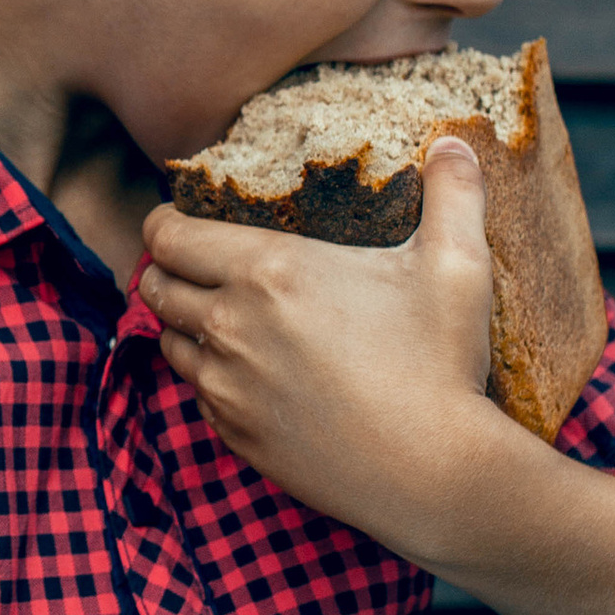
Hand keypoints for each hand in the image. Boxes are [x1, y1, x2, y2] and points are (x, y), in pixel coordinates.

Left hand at [138, 136, 502, 550]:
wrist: (433, 473)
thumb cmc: (441, 364)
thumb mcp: (458, 266)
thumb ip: (454, 193)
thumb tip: (453, 141)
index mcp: (268, 273)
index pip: (168, 235)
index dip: (164, 220)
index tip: (178, 216)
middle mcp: (231, 328)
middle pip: (156, 286)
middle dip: (166, 269)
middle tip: (195, 263)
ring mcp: (226, 388)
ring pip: (169, 343)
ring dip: (184, 325)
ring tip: (218, 315)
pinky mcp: (235, 437)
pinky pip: (198, 395)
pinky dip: (209, 377)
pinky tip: (247, 371)